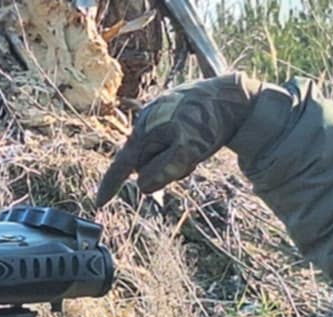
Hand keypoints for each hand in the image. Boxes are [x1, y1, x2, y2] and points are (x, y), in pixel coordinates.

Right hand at [96, 73, 263, 206]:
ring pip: (157, 153)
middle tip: (190, 162)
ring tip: (198, 146)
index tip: (99, 203)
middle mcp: (145, 123)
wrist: (232, 95)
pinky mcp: (170, 114)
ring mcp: (157, 117)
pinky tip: (199, 137)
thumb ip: (163, 171)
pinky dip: (179, 148)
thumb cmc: (209, 122)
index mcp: (144, 133)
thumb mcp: (188, 151)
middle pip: (143, 163)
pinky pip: (167, 141)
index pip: (121, 166)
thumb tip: (142, 186)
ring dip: (174, 160)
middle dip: (161, 169)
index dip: (110, 185)